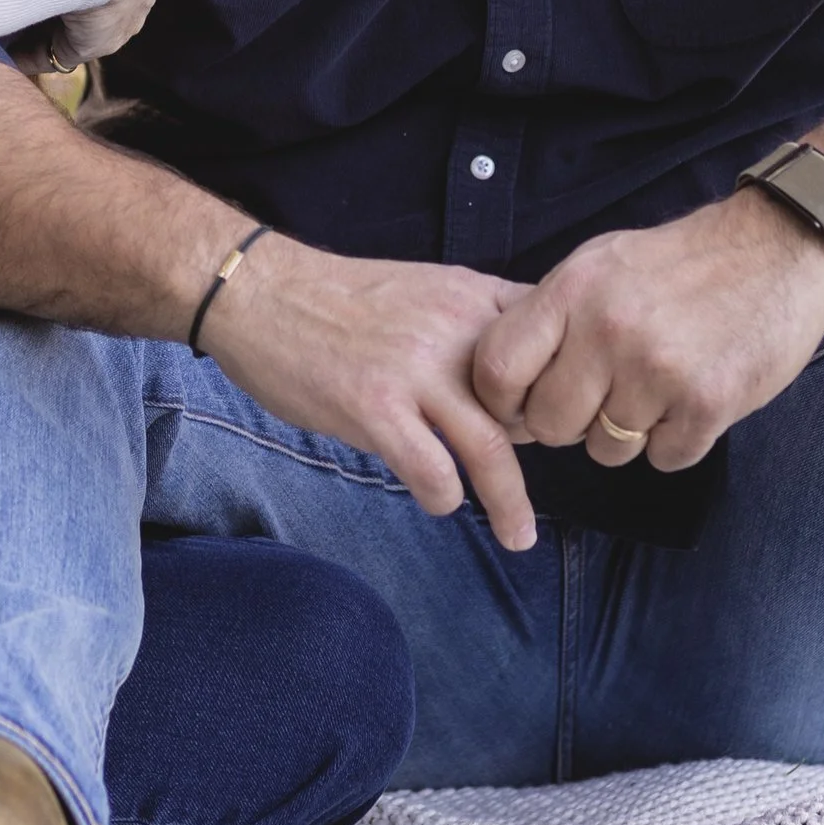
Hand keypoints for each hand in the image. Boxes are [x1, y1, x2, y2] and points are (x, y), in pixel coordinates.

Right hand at [200, 234, 540, 546]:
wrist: (260, 292)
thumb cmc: (337, 299)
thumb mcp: (424, 288)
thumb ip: (470, 325)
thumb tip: (511, 378)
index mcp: (472, 296)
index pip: (551, 346)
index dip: (562, 390)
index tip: (559, 423)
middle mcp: (455, 330)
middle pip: (531, 403)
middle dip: (540, 450)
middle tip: (534, 482)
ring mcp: (416, 371)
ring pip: (492, 448)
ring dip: (509, 503)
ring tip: (517, 536)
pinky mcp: (374, 407)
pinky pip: (433, 470)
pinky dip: (444, 497)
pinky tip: (438, 501)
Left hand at [471, 188, 823, 471]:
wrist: (779, 247)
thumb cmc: (681, 262)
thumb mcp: (600, 265)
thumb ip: (551, 318)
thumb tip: (501, 384)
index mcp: (573, 290)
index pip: (497, 369)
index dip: (504, 402)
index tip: (526, 405)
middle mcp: (608, 329)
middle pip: (550, 425)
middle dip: (572, 423)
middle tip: (605, 396)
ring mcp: (658, 369)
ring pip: (607, 450)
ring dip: (629, 433)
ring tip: (658, 387)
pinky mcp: (707, 403)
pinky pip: (664, 458)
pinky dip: (678, 440)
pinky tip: (692, 398)